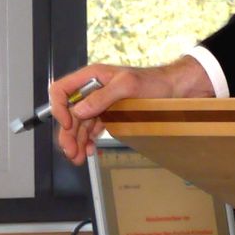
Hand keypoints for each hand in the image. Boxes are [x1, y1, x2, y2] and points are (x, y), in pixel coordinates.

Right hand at [50, 55, 213, 166]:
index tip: (69, 124)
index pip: (61, 90)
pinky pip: (92, 127)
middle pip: (70, 113)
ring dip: (76, 141)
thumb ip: (102, 97)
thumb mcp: (128, 86)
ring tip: (78, 158)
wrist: (173, 89)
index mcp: (91, 77)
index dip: (60, 108)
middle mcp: (92, 89)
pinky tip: (89, 150)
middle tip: (71, 153)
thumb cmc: (154, 81)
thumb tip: (79, 110)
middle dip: (68, 133)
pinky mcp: (108, 113)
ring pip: (80, 124)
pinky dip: (88, 139)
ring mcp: (99, 102)